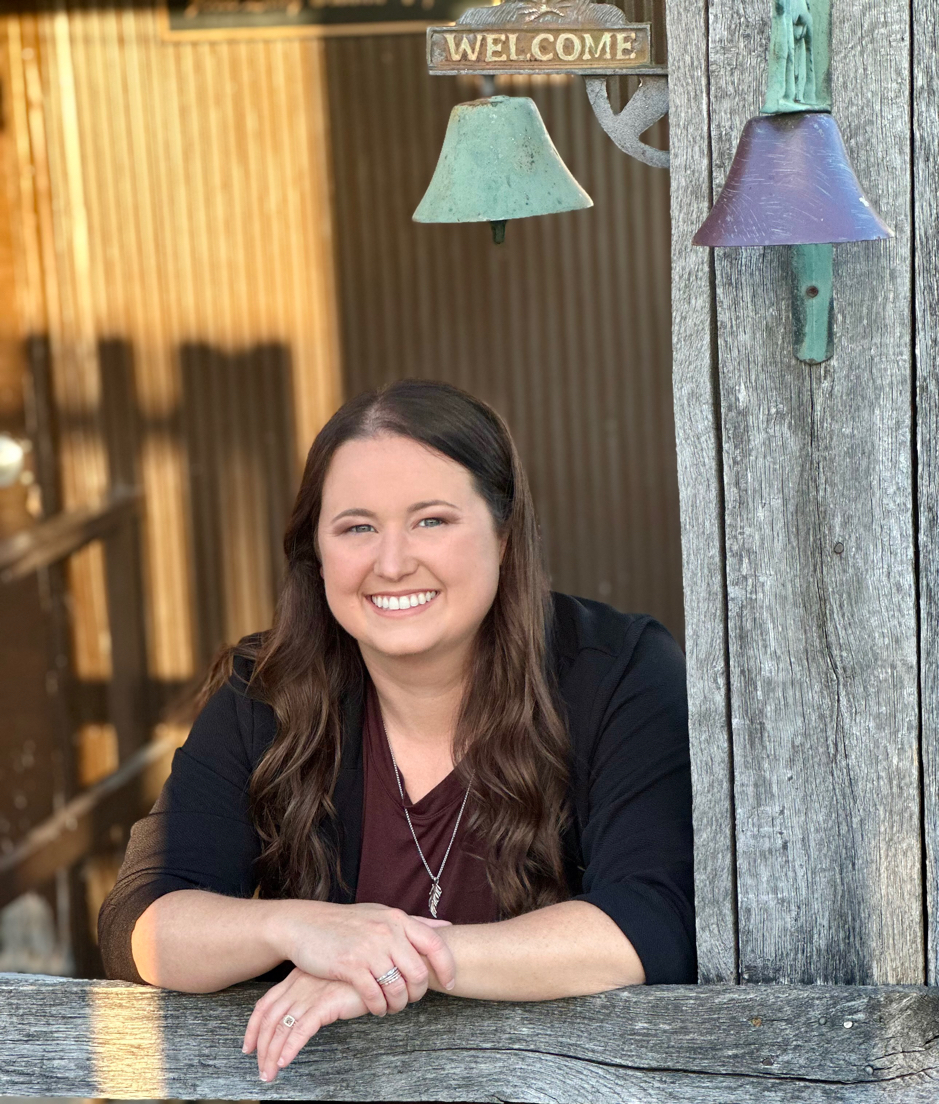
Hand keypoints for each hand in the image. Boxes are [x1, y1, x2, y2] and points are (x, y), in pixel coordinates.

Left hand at [243, 967, 366, 1081]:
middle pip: (270, 1019)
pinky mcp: (325, 1002)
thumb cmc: (354, 977)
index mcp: (296, 977)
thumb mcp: (325, 983)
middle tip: (261, 1069)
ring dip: (272, 1054)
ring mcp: (311, 992)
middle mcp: (299, 984)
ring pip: (282, 1027)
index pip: (265, 1004)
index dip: (253, 1027)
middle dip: (262, 1048)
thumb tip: (297, 1018)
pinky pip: (301, 1029)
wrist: (378, 968)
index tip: (248, 1047)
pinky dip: (290, 1047)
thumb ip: (310, 995)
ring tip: (270, 1073)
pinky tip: (285, 1062)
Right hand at [275, 901, 455, 1015]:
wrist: (305, 924)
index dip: (447, 967)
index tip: (450, 983)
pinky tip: (376, 1008)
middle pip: (419, 973)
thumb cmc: (346, 922)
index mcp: (398, 919)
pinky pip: (375, 996)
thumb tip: (447, 927)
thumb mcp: (381, 914)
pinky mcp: (351, 966)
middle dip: (418, 992)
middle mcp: (387, 932)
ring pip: (398, 988)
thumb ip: (413, 923)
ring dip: (398, 1004)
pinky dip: (379, 1007)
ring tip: (391, 1006)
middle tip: (410, 998)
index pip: (436, 944)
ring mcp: (369, 948)